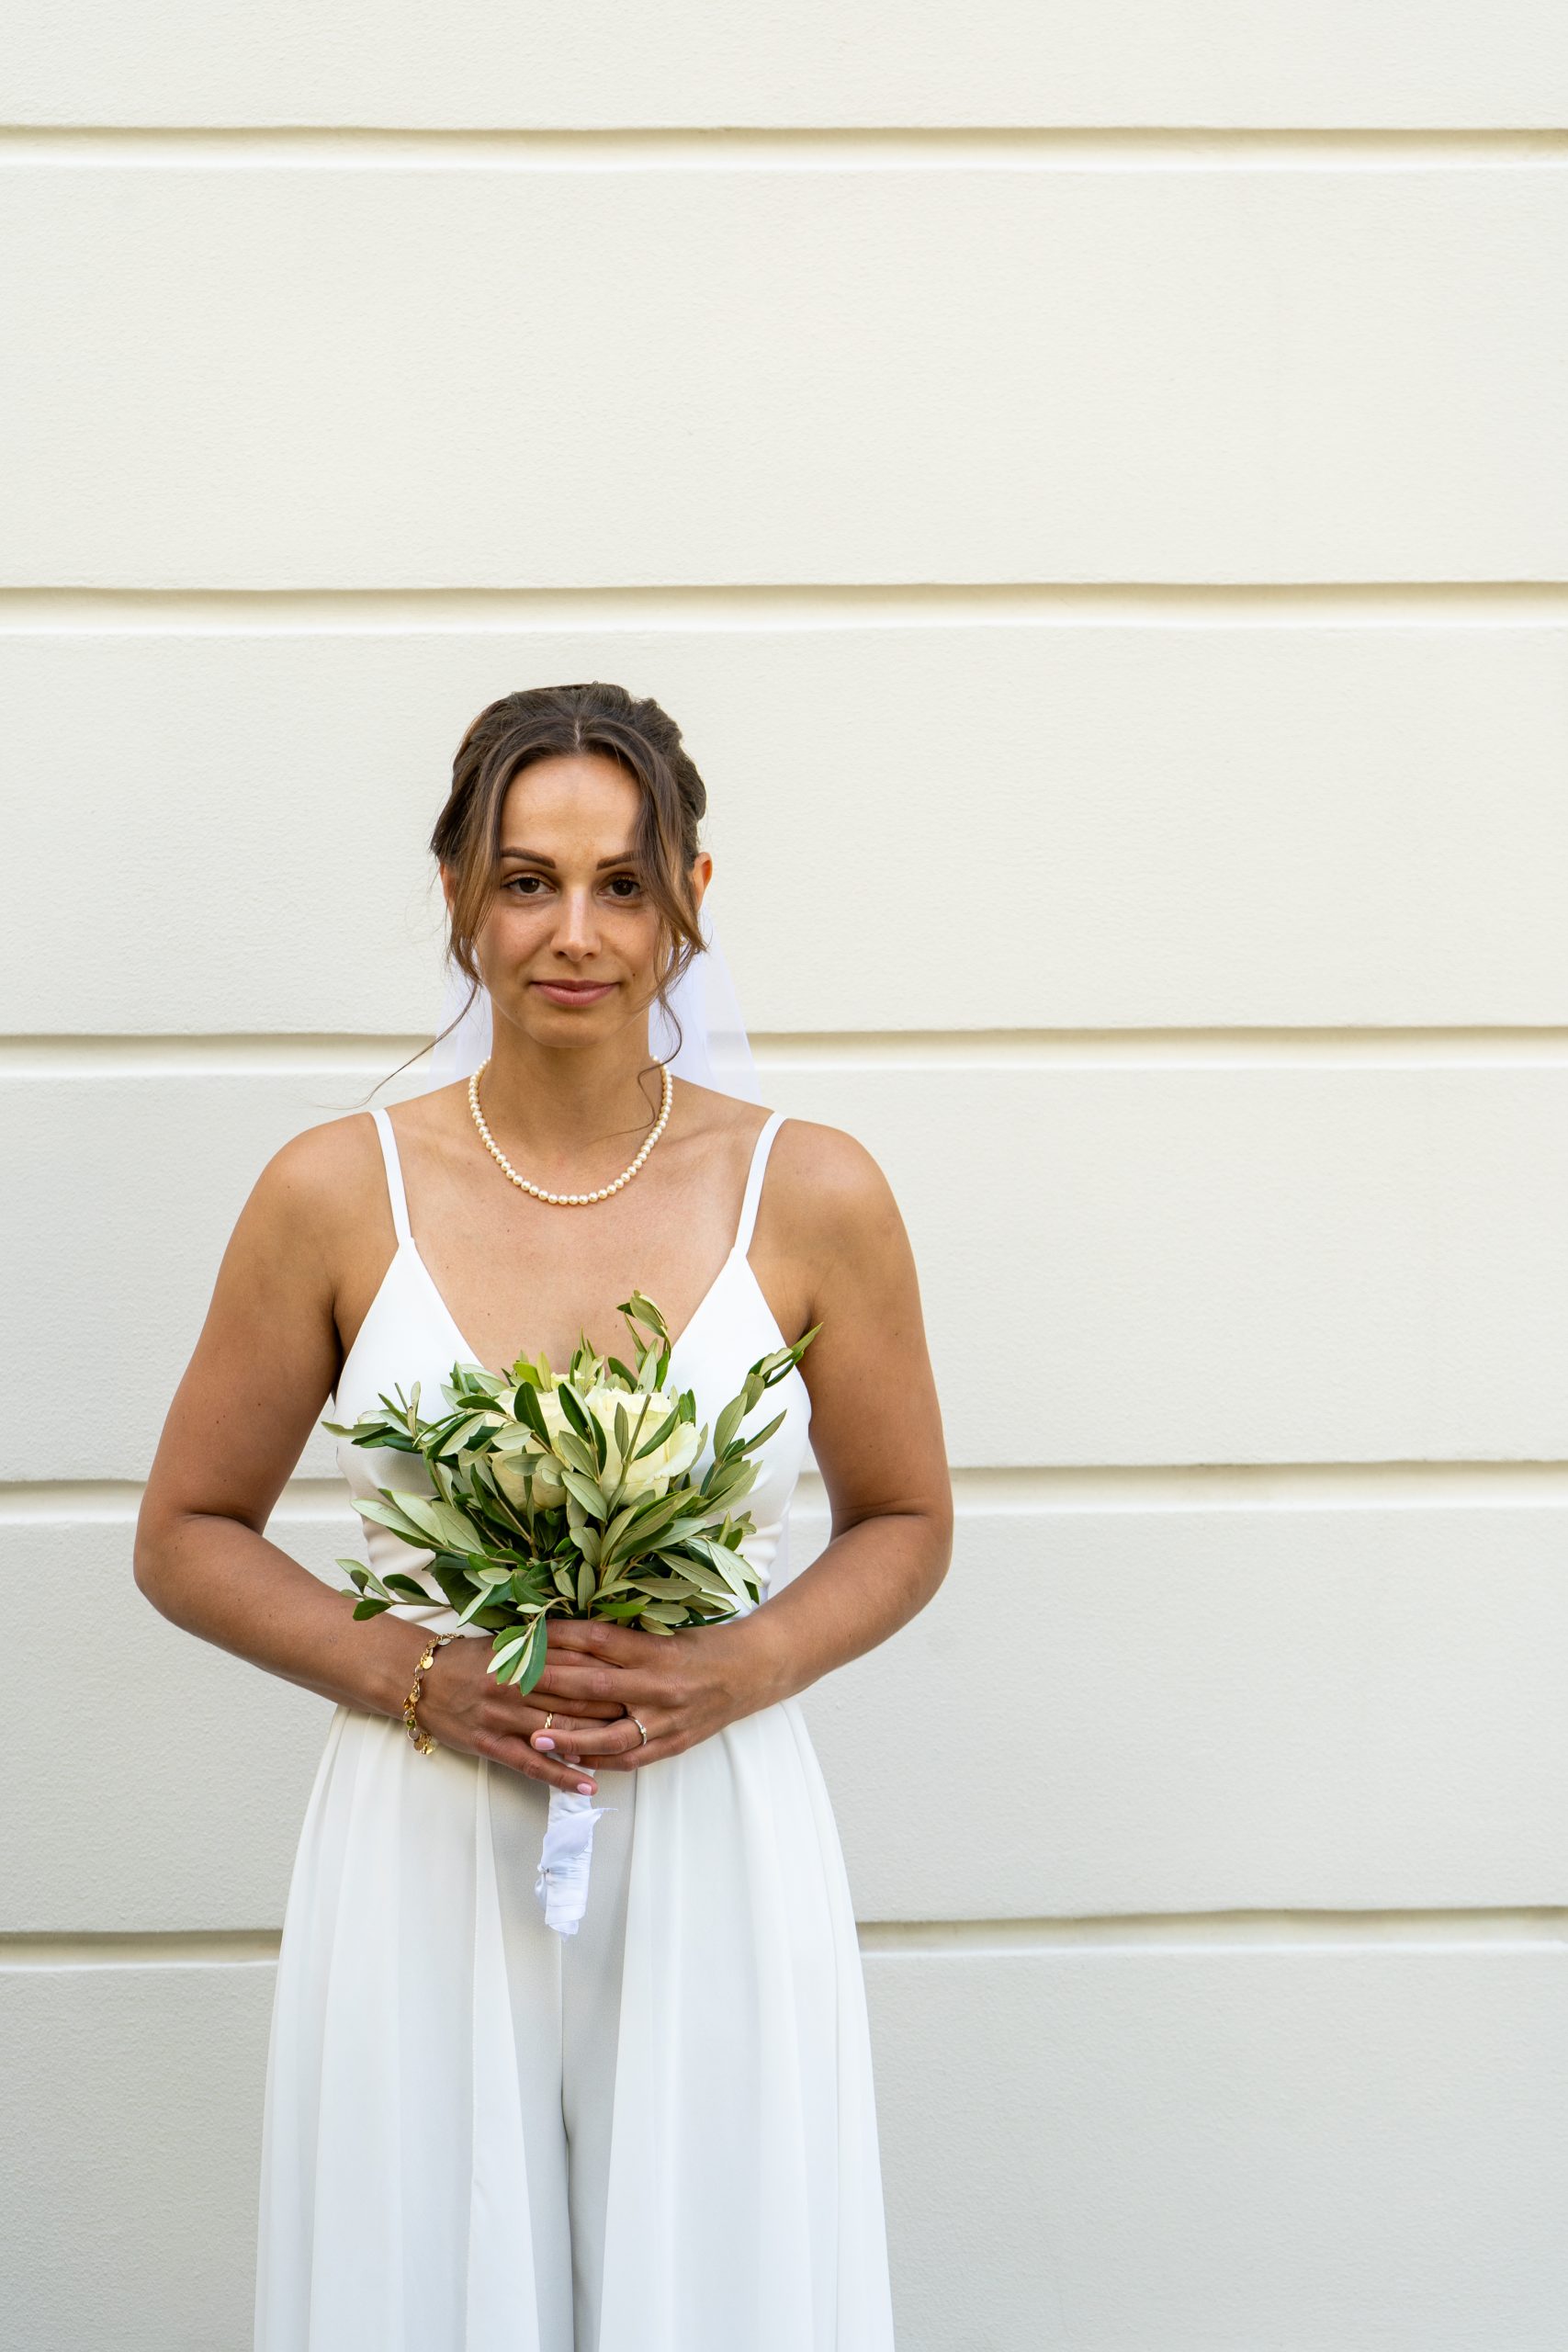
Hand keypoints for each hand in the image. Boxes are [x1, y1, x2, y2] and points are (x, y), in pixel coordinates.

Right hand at [414, 1634, 624, 1794]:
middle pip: (575, 1698)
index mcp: (522, 1656)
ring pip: (559, 1732)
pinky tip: (588, 1784)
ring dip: (596, 1742)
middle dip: (613, 1706)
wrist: (418, 1679)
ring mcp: (503, 1717)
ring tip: (630, 1750)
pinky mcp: (490, 1745)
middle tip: (646, 1713)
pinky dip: (562, 1775)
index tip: (640, 1679)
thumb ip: (546, 1647)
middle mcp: (515, 1685)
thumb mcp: (507, 1644)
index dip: (611, 1673)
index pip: (577, 1664)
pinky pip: (532, 1764)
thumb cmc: (468, 1659)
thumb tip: (594, 1647)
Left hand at [523, 1615, 783, 1770]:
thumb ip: (624, 1640)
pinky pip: (631, 1758)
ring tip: (536, 1737)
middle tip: (511, 1685)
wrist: (756, 1669)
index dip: (559, 1638)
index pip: (597, 1640)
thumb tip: (571, 1639)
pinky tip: (575, 1760)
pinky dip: (601, 1761)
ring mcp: (667, 1719)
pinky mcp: (674, 1742)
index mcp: (656, 1649)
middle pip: (593, 1686)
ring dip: (569, 1737)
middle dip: (549, 1685)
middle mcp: (659, 1685)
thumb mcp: (667, 1631)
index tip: (527, 1635)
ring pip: (609, 1735)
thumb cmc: (707, 1644)